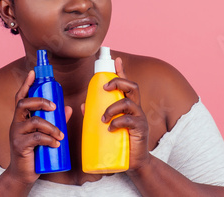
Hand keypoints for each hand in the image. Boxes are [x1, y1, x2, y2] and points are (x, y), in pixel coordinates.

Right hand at [8, 70, 72, 183]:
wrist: (23, 173)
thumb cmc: (35, 150)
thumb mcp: (45, 134)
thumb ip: (56, 120)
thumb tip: (68, 108)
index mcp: (21, 117)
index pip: (21, 97)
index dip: (26, 84)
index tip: (33, 72)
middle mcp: (16, 123)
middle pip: (23, 104)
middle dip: (40, 101)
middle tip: (54, 107)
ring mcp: (16, 134)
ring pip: (33, 122)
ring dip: (50, 126)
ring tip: (60, 134)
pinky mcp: (19, 146)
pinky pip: (35, 138)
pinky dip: (48, 139)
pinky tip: (56, 143)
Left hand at [101, 58, 150, 173]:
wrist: (133, 164)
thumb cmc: (119, 142)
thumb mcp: (105, 126)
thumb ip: (95, 114)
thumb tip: (82, 105)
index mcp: (127, 105)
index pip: (126, 84)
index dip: (122, 70)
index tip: (116, 59)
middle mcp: (135, 108)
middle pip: (132, 86)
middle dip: (118, 82)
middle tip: (104, 87)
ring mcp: (139, 118)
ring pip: (128, 102)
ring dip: (112, 107)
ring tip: (102, 118)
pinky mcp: (141, 129)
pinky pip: (130, 120)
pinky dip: (117, 122)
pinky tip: (110, 128)